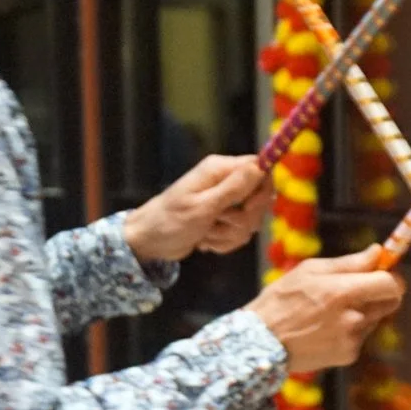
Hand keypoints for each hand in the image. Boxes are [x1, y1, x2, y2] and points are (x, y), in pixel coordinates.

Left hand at [125, 156, 272, 263]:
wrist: (148, 242)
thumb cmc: (169, 222)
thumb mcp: (203, 207)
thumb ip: (232, 188)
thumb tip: (259, 167)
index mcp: (219, 169)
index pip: (259, 168)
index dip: (262, 190)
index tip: (250, 208)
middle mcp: (224, 182)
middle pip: (259, 198)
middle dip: (243, 219)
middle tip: (219, 223)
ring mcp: (223, 202)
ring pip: (249, 220)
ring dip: (230, 234)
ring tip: (206, 234)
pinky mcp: (221, 220)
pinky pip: (239, 233)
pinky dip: (225, 242)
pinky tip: (205, 241)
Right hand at [248, 248, 405, 370]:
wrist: (262, 343)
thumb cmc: (281, 300)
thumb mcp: (310, 271)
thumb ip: (349, 263)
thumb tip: (377, 252)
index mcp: (342, 292)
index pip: (391, 284)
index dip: (392, 276)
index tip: (382, 272)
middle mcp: (352, 318)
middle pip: (391, 302)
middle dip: (380, 293)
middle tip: (358, 289)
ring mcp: (352, 339)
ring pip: (375, 318)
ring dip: (363, 311)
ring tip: (331, 312)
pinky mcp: (349, 355)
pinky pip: (361, 335)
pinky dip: (351, 330)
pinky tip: (326, 329)